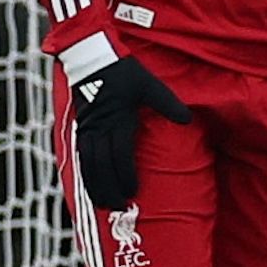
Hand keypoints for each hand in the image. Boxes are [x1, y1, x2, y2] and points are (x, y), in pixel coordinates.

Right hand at [66, 51, 189, 209]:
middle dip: (109, 188)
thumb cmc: (123, 73)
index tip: (133, 192)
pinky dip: (85, 174)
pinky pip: (80, 157)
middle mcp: (99, 129)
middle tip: (118, 207)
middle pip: (101, 166)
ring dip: (95, 186)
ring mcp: (87, 130)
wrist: (92, 59)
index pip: (120, 155)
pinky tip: (90, 185)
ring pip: (88, 165)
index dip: (126, 175)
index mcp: (117, 120)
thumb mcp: (149, 84)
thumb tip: (187, 120)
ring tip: (102, 204)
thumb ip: (167, 103)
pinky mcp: (80, 128)